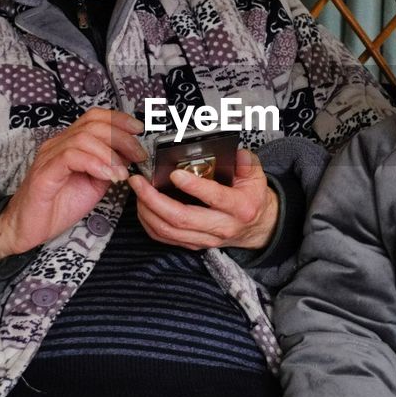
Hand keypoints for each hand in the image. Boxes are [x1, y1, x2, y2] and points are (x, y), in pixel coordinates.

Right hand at [0, 108, 146, 258]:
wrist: (28, 228)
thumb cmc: (58, 206)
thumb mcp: (94, 184)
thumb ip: (110, 167)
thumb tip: (131, 156)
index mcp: (70, 144)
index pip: (95, 117)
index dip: (119, 119)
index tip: (139, 129)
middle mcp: (58, 144)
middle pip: (93, 124)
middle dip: (122, 137)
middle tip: (138, 156)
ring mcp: (49, 156)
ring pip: (83, 138)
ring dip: (110, 154)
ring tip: (122, 173)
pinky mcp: (44, 172)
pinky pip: (71, 156)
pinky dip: (95, 164)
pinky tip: (108, 176)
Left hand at [127, 148, 277, 250]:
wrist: (257, 226)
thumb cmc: (252, 197)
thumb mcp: (256, 175)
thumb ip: (245, 161)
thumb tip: (233, 152)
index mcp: (240, 207)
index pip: (214, 197)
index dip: (193, 187)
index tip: (175, 174)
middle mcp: (222, 226)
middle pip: (182, 218)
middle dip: (155, 200)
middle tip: (139, 182)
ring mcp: (206, 239)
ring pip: (169, 230)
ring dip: (147, 211)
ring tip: (137, 191)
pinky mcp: (194, 244)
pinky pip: (165, 238)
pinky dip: (149, 223)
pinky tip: (142, 207)